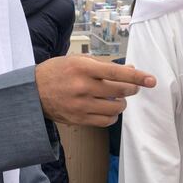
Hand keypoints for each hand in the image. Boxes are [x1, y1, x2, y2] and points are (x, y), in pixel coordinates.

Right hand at [35, 55, 156, 126]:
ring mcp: (81, 105)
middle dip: (131, 89)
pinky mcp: (79, 119)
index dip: (137, 77)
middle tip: (131, 87)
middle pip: (120, 91)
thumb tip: (130, 70)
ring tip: (115, 98)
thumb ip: (103, 65)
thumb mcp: (77, 60)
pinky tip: (106, 109)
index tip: (151, 80)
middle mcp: (83, 86)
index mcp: (83, 68)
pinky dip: (112, 116)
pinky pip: (106, 121)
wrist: (32, 92)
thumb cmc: (56, 72)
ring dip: (121, 103)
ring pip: (116, 108)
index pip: (117, 72)